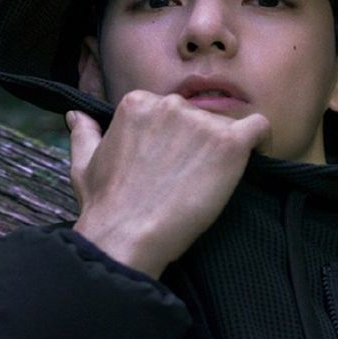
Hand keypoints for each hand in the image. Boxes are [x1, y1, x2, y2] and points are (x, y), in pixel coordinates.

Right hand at [67, 91, 270, 277]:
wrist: (128, 235)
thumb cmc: (106, 205)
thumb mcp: (84, 164)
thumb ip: (84, 133)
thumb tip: (76, 116)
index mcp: (137, 103)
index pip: (171, 111)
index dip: (176, 138)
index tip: (176, 163)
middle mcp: (170, 104)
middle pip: (198, 116)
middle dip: (198, 143)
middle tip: (192, 177)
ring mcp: (201, 123)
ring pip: (225, 127)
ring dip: (222, 150)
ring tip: (212, 182)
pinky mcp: (229, 144)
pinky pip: (259, 128)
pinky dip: (261, 140)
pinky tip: (256, 157)